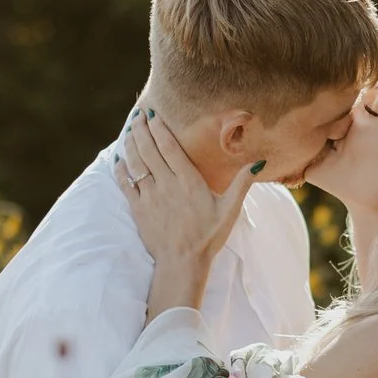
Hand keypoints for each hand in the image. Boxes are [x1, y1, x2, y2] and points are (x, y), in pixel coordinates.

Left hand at [117, 112, 256, 315]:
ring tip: (129, 130)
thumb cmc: (208, 237)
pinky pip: (125, 184)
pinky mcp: (138, 209)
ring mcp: (150, 196)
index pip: (169, 147)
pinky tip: (118, 160)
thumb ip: (242, 183)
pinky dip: (120, 170)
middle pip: (149, 149)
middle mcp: (166, 184)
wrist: (183, 263)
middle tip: (137, 115)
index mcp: (188, 180)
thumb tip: (258, 163)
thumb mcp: (230, 210)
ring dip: (130, 144)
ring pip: (136, 163)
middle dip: (141, 129)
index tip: (152, 115)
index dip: (159, 128)